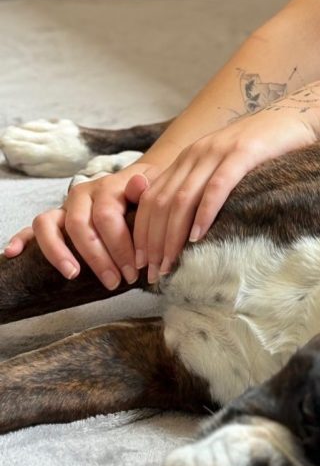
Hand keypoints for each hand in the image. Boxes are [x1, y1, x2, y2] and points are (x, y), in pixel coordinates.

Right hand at [4, 162, 159, 288]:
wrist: (147, 184)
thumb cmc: (153, 195)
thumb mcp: (159, 189)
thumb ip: (147, 190)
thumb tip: (139, 184)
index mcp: (108, 187)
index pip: (107, 217)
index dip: (120, 247)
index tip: (135, 272)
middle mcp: (83, 194)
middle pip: (79, 226)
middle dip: (97, 258)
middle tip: (115, 281)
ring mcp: (67, 206)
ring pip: (48, 224)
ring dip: (58, 252)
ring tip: (73, 274)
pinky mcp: (57, 218)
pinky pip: (33, 227)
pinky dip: (21, 239)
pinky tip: (13, 254)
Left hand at [131, 108, 319, 281]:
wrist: (293, 117)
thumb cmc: (263, 152)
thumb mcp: (224, 168)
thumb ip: (204, 189)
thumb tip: (189, 230)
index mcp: (186, 160)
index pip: (150, 199)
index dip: (141, 233)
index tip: (141, 263)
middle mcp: (194, 155)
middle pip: (160, 203)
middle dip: (152, 241)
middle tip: (151, 274)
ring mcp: (217, 153)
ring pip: (182, 199)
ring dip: (171, 235)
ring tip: (168, 263)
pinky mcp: (242, 154)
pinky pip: (216, 187)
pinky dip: (204, 213)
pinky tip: (197, 237)